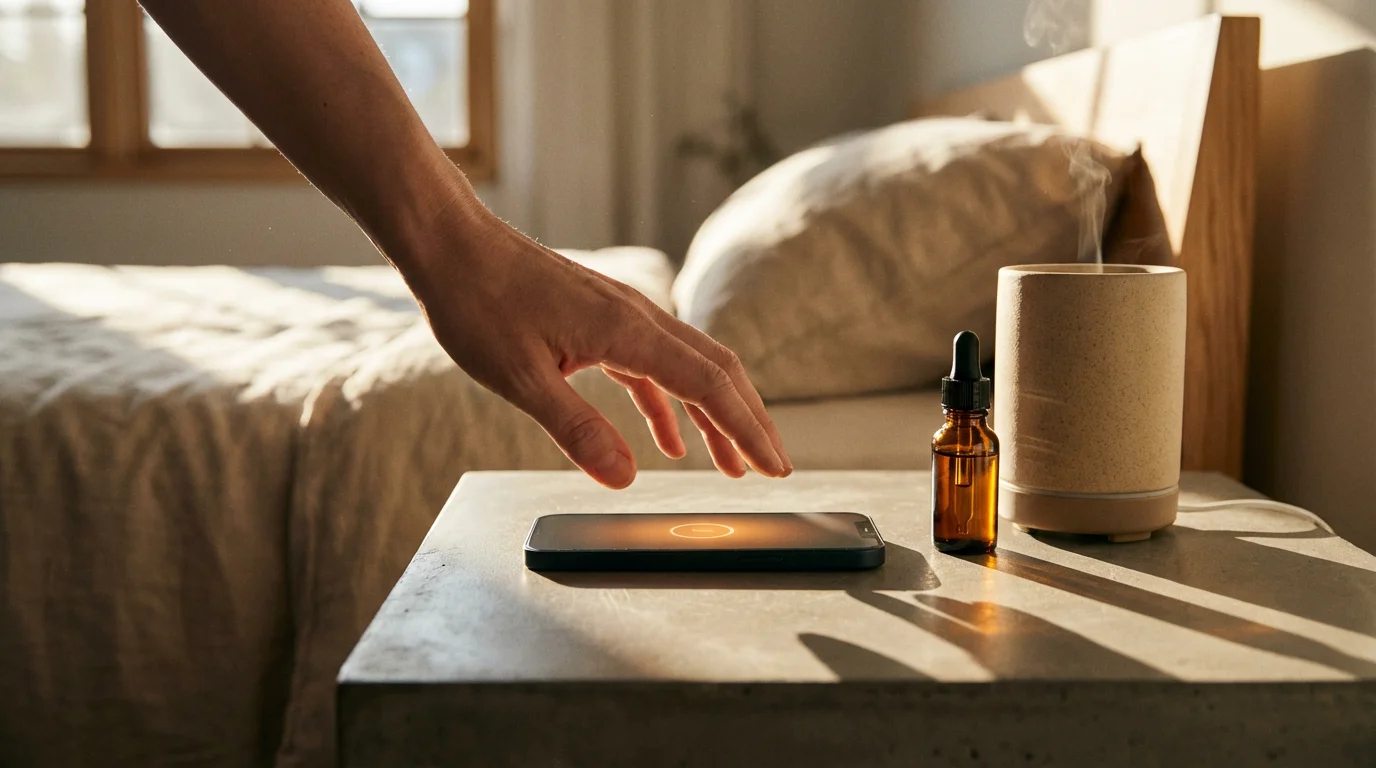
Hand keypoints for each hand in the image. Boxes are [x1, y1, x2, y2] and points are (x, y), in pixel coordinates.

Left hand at [395, 202, 792, 488]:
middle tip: (773, 466)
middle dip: (749, 421)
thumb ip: (577, 429)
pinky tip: (668, 441)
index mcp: (627, 330)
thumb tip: (625, 478)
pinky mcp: (603, 319)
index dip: (747, 428)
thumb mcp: (520, 378)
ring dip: (716, 415)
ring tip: (731, 462)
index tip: (774, 464)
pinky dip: (671, 405)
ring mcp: (623, 315)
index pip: (710, 385)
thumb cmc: (478, 302)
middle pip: (717, 371)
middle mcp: (638, 316)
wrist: (451, 245)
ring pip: (690, 367)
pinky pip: (654, 366)